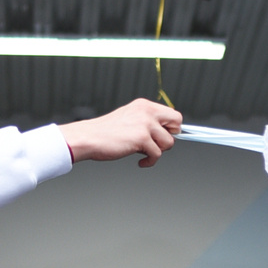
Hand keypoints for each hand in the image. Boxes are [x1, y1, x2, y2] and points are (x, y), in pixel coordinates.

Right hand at [60, 98, 181, 165]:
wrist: (89, 137)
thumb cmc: (107, 132)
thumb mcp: (130, 119)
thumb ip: (147, 122)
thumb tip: (166, 134)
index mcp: (144, 105)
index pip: (172, 114)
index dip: (171, 127)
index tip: (164, 136)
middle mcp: (146, 111)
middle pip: (177, 123)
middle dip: (170, 137)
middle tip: (157, 144)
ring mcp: (145, 124)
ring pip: (169, 142)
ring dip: (158, 151)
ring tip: (144, 153)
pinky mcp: (142, 138)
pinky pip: (157, 155)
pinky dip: (150, 162)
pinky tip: (141, 162)